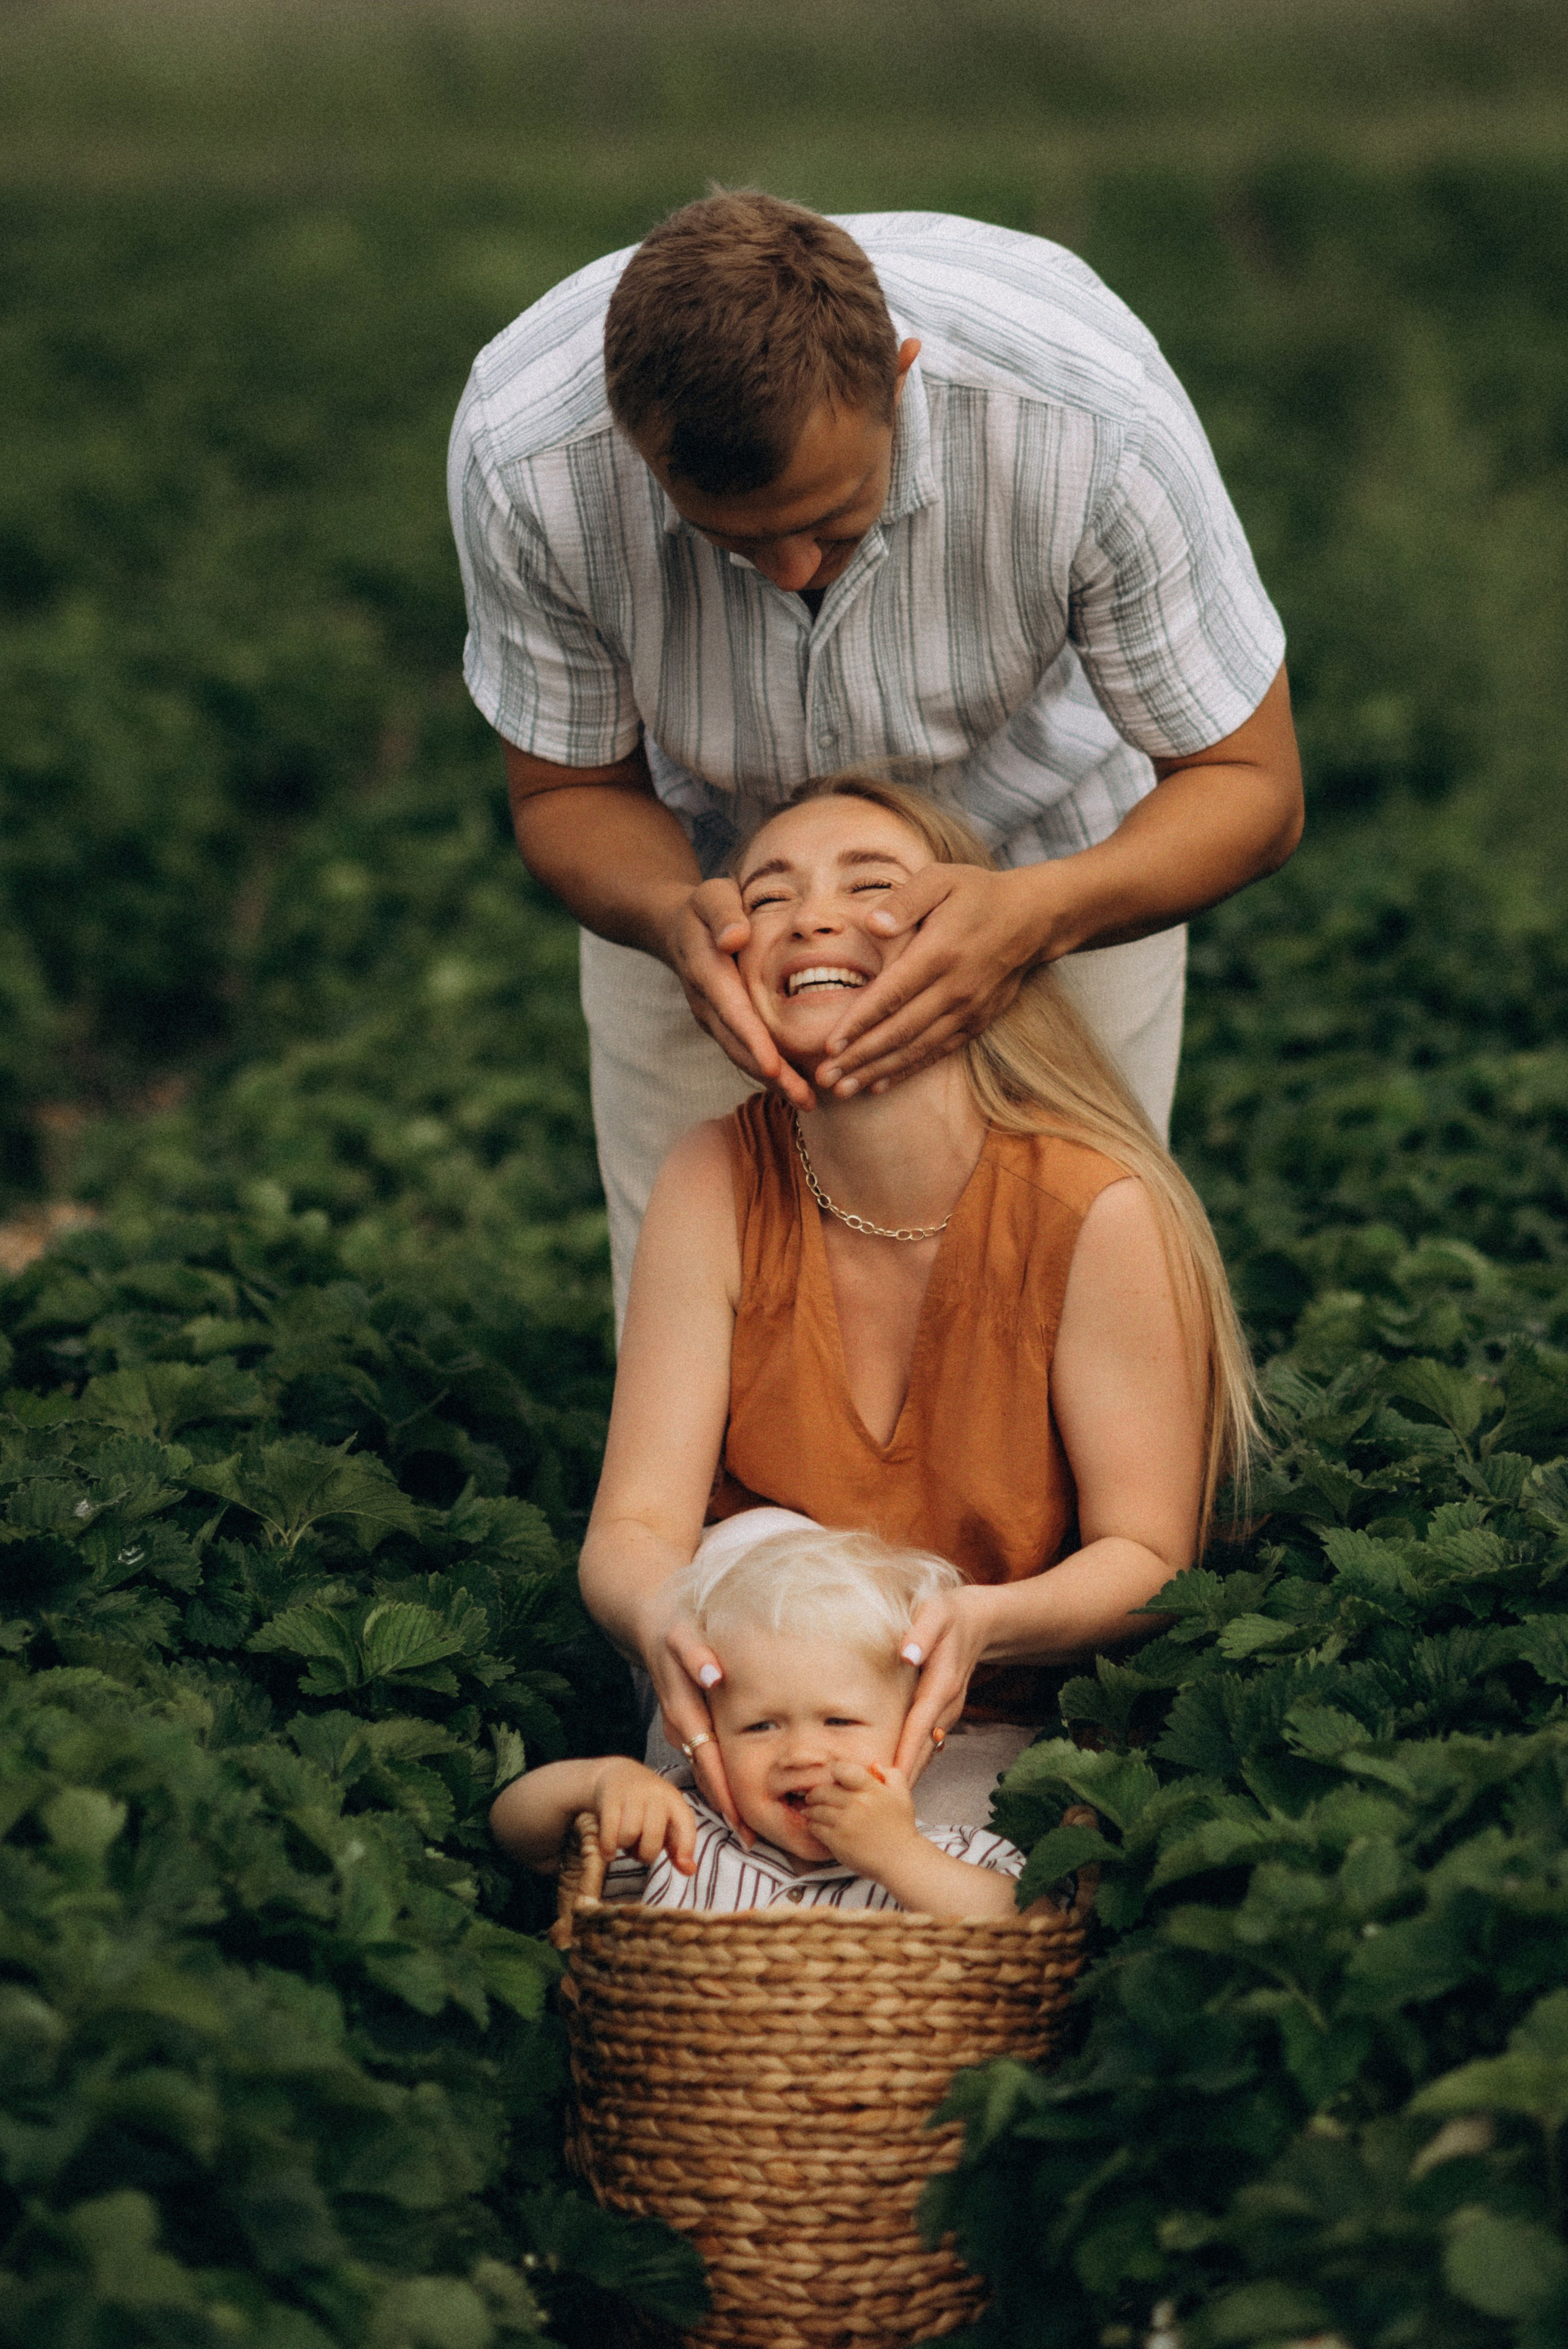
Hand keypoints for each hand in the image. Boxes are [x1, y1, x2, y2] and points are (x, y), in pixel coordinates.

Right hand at [590, 1757, 697, 1875]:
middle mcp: (654, 1793)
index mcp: (673, 1799)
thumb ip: (677, 1846)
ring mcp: (631, 1794)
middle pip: (653, 1836)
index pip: (685, 1824)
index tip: (684, 1866)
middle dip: (646, 1854)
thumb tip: (689, 1871)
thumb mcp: (665, 1818)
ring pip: (629, 1834)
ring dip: (625, 1847)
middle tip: (639, 1850)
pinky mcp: (609, 1798)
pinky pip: (609, 1833)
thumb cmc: (645, 1804)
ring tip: (625, 1842)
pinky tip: (609, 1852)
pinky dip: (609, 1848)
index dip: (686, 1847)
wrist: (616, 1773)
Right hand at [632, 1594, 750, 1843]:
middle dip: (727, 1807)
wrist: (648, 1624)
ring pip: (702, 1769)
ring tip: (748, 1826)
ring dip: (722, 1796)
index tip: (742, 1822)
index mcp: (684, 1710)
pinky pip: (701, 1756)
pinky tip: (734, 1790)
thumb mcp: (683, 1636)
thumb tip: (715, 1676)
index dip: (725, 1792)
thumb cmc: (674, 1630)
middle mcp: (680, 1726)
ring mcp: (680, 1727)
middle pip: (706, 1774)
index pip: (708, 1760)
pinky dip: (716, 1776)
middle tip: (752, 1840)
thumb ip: (697, 1657)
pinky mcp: (684, 1724)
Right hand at [664, 880, 814, 1109]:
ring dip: (772, 1082)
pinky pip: (742, 1052)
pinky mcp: (720, 1026)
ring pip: (739, 1055)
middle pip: (738, 1044)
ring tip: (806, 1102)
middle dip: (770, 1075)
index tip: (774, 1066)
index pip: (732, 1010)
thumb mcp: (712, 896)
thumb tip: (734, 937)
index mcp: (707, 970)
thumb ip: (723, 913)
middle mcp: (706, 1003)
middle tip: (805, 1099)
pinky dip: (767, 1073)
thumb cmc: (705, 907)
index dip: (753, 1040)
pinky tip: (794, 1088)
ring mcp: (711, 1018)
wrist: (675, 928)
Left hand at [803, 1760, 919, 1876]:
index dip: (834, 1772)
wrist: (901, 1860)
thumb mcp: (903, 1795)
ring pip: (817, 1810)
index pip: (842, 1770)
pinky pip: (816, 1828)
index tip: (833, 1779)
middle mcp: (857, 1803)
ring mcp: (845, 1822)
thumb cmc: (901, 1827)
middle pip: (823, 1791)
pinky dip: (813, 1825)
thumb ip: (891, 1774)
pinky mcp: (837, 1841)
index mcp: (871, 1789)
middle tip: (812, 1796)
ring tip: (809, 1810)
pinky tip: (815, 1825)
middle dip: (815, 1793)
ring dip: (811, 1809)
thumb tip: (874, 1766)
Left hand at [814, 862, 1060, 1097]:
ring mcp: (968, 1009)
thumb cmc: (977, 893)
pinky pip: (938, 1052)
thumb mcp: (941, 878)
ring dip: (878, 1071)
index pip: (892, 994)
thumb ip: (905, 900)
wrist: (1033, 918)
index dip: (860, 1022)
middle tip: (823, 1078)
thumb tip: (871, 923)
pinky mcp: (977, 1021)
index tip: (829, 1045)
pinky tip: (879, 1085)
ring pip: (917, 1048)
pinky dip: (908, 1070)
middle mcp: (955, 987)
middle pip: (900, 1031)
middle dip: (859, 1057)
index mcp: (940, 952)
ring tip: (843, 1089)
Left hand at [892, 1585, 1001, 1783]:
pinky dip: (917, 1756)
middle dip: (906, 1773)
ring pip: (928, 1746)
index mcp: (943, 1685)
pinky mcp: (945, 1709)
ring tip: (888, 1798)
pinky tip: (904, 1773)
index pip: (920, 1725)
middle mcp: (948, 1704)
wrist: (980, 1620)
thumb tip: (907, 1654)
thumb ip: (921, 1632)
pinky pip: (930, 1739)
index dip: (906, 1752)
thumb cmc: (950, 1614)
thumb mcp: (935, 1614)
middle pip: (924, 1745)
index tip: (892, 1778)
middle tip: (881, 1804)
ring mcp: (949, 1710)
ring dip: (912, 1769)